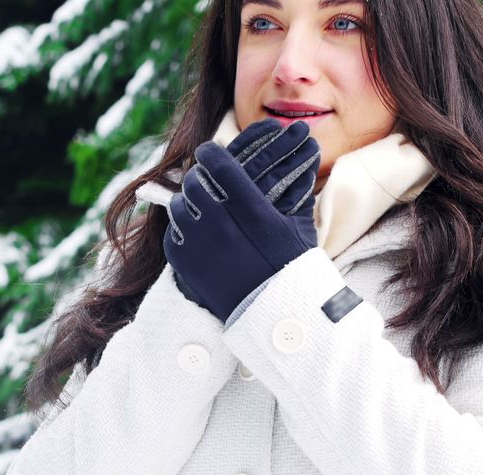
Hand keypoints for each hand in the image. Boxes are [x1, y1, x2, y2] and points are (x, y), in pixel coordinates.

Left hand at [162, 119, 320, 321]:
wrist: (273, 315)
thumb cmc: (292, 269)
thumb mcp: (299, 227)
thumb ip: (296, 189)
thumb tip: (309, 154)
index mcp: (251, 212)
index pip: (220, 165)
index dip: (211, 153)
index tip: (209, 151)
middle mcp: (222, 225)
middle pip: (195, 182)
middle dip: (198, 177)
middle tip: (203, 179)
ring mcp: (199, 245)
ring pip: (179, 206)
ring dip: (188, 202)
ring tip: (198, 205)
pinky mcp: (184, 263)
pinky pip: (173, 233)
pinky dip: (182, 229)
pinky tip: (195, 231)